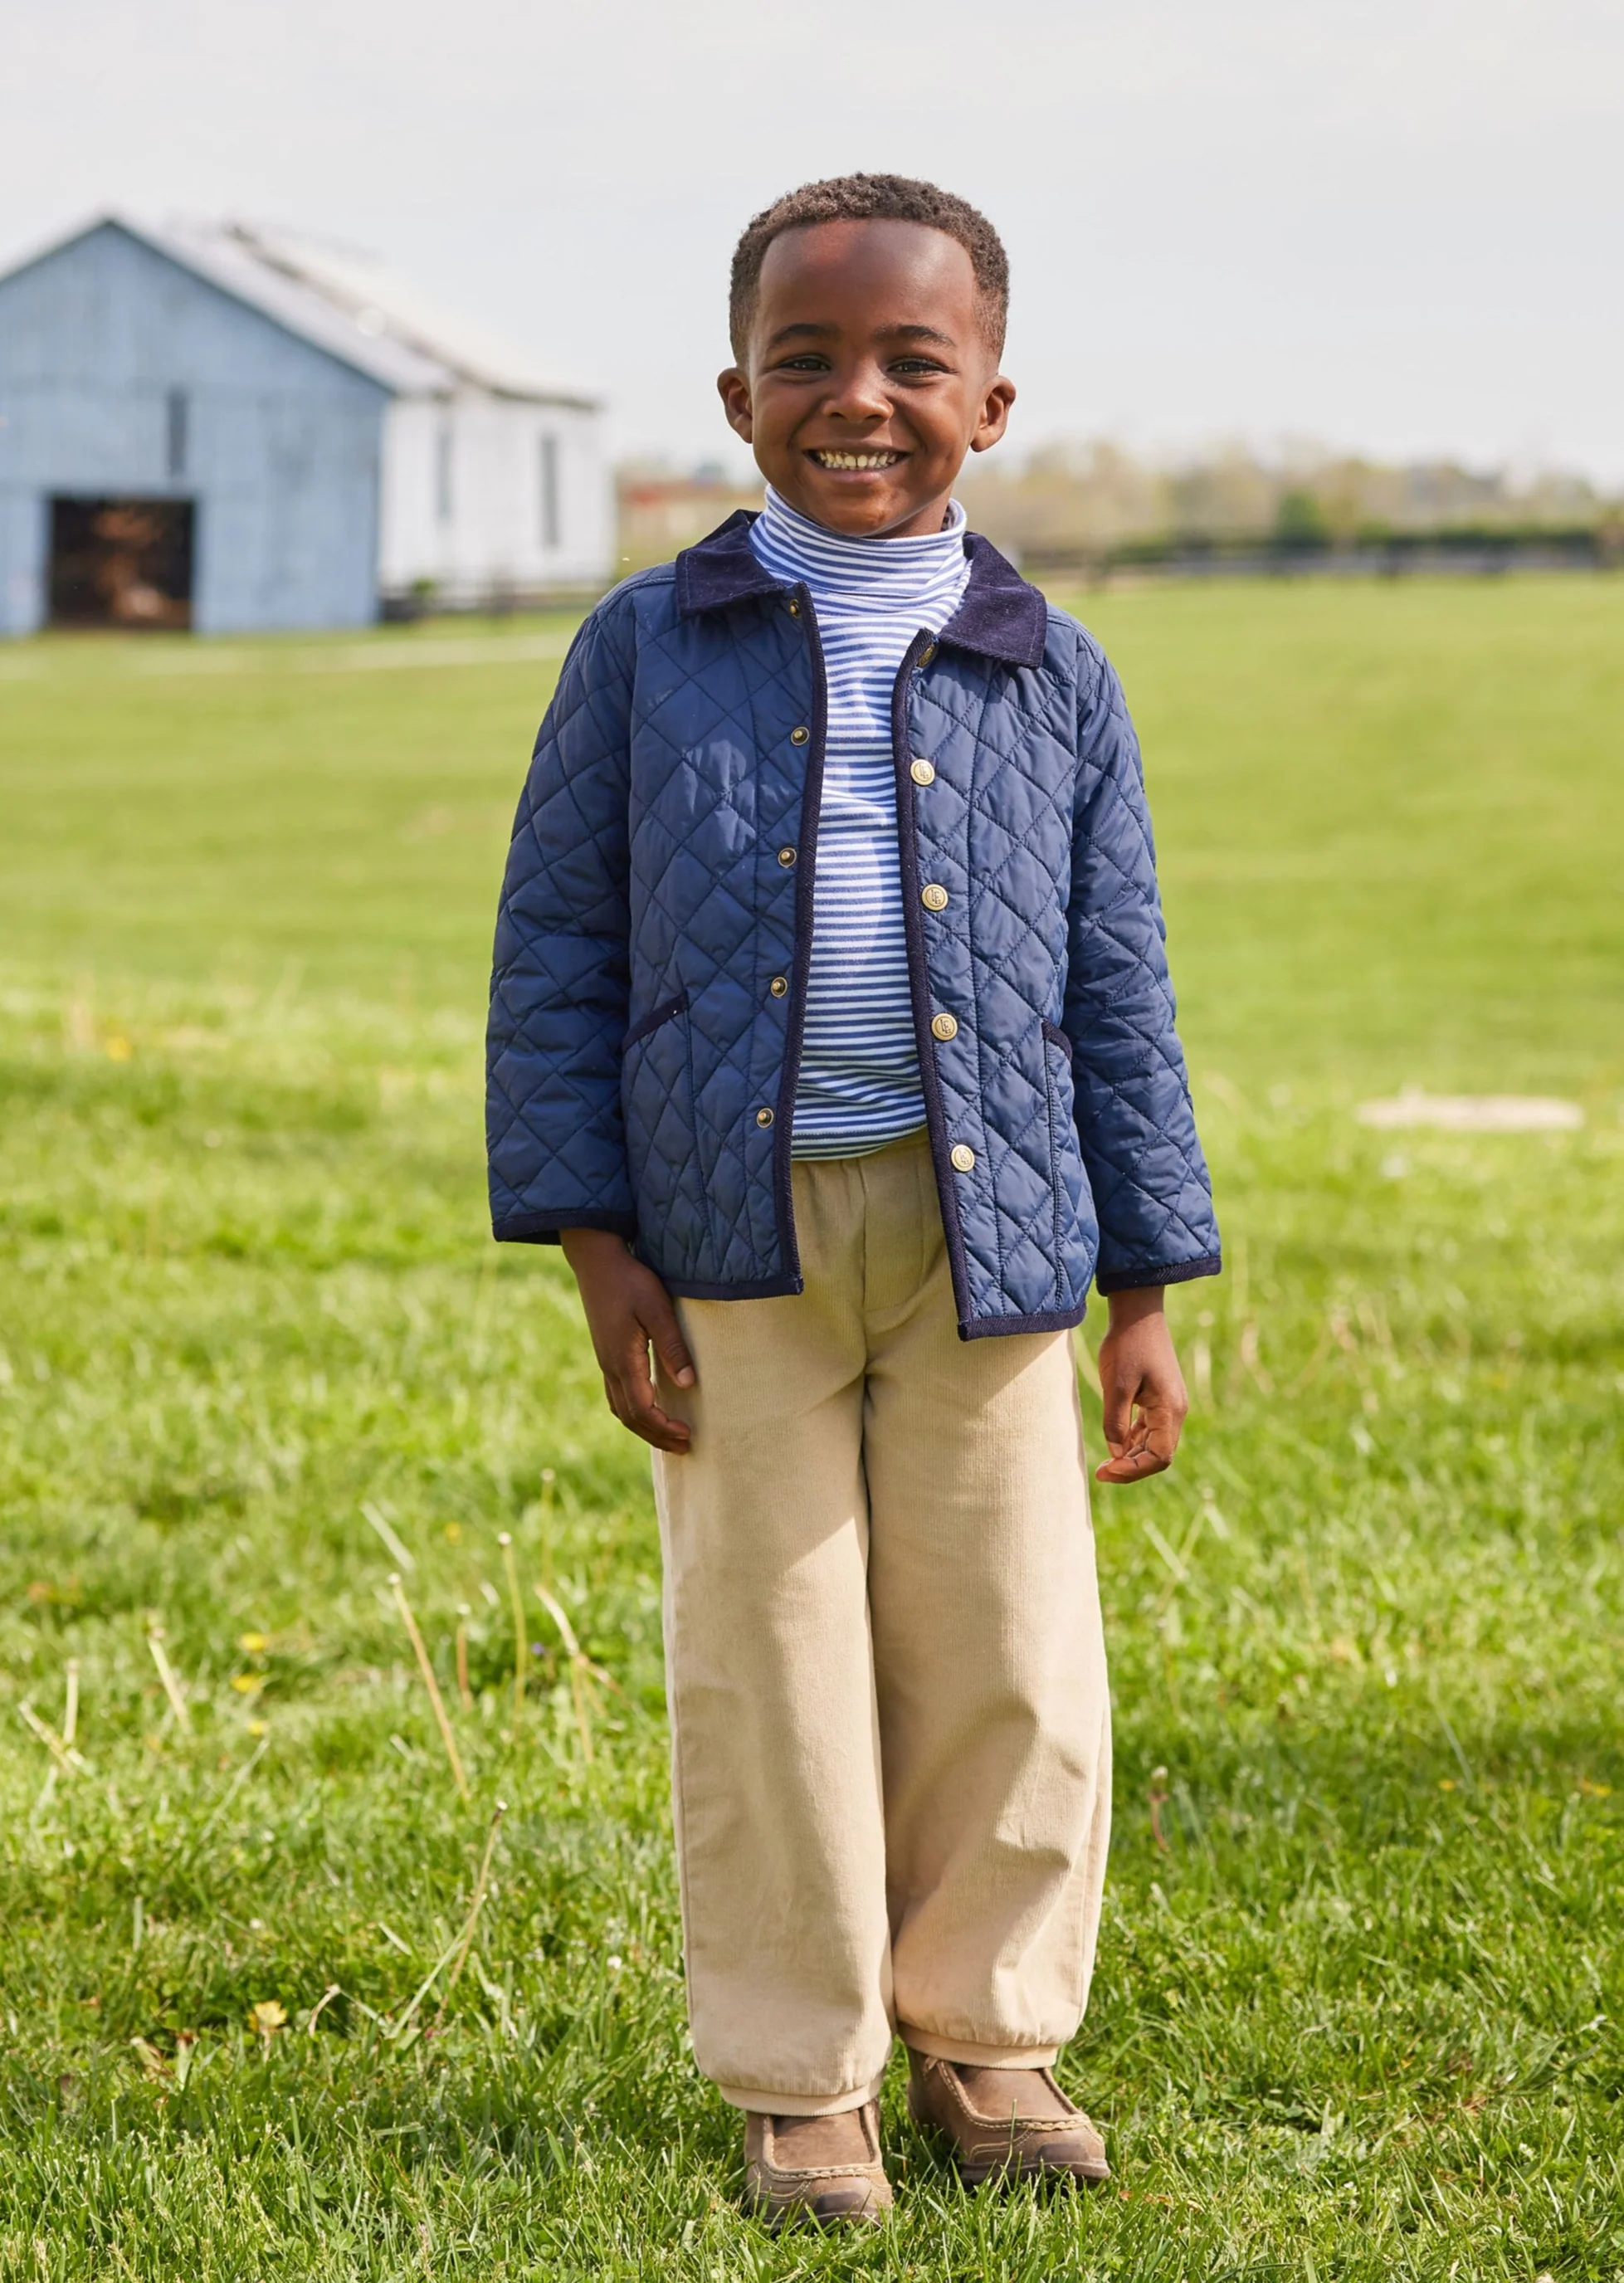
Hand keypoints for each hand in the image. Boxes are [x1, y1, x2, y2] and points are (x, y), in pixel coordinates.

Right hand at [560, 1229, 695, 1453]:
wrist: (596, 1260)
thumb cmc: (630, 1280)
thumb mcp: (657, 1308)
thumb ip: (672, 1345)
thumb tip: (688, 1384)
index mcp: (622, 1360)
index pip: (642, 1409)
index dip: (664, 1428)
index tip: (688, 1435)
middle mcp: (609, 1366)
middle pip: (630, 1417)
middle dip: (657, 1436)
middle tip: (685, 1447)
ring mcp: (605, 1361)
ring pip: (621, 1409)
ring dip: (645, 1427)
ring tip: (669, 1436)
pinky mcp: (605, 1353)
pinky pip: (617, 1395)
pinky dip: (634, 1411)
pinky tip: (649, 1409)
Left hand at [1094, 1287, 1187, 1484]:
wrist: (1137, 1312)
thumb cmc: (1127, 1344)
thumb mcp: (1116, 1385)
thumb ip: (1115, 1422)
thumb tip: (1116, 1453)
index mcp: (1170, 1409)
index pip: (1159, 1457)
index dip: (1133, 1470)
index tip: (1106, 1471)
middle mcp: (1175, 1411)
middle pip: (1159, 1454)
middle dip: (1132, 1467)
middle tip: (1101, 1472)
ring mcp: (1168, 1404)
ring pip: (1154, 1443)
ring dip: (1132, 1456)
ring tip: (1106, 1463)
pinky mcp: (1159, 1397)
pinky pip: (1150, 1429)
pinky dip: (1134, 1440)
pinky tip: (1116, 1443)